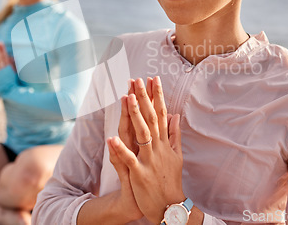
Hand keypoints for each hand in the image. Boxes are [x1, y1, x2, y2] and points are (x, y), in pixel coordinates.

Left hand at [109, 77, 184, 223]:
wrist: (171, 208)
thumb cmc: (171, 180)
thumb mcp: (176, 156)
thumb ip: (175, 135)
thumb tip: (175, 115)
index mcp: (165, 143)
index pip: (161, 114)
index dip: (157, 96)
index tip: (153, 79)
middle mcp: (158, 148)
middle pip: (151, 119)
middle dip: (144, 98)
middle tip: (138, 79)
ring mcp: (150, 160)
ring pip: (141, 134)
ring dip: (135, 115)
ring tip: (128, 98)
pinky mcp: (140, 174)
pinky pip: (128, 160)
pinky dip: (120, 149)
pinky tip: (111, 138)